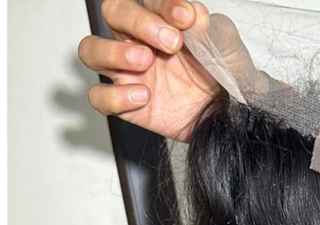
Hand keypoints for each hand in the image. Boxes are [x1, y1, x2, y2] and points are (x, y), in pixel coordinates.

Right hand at [78, 0, 218, 141]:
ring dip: (113, 52)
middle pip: (112, 12)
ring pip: (91, 50)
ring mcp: (128, 73)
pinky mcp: (128, 104)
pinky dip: (115, 96)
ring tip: (145, 61)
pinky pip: (100, 97)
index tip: (187, 18)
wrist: (228, 118)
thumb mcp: (227, 51)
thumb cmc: (223, 79)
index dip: (164, 4)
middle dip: (138, 21)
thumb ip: (213, 31)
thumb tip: (195, 15)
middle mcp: (138, 40)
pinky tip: (144, 96)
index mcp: (160, 20)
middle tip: (171, 42)